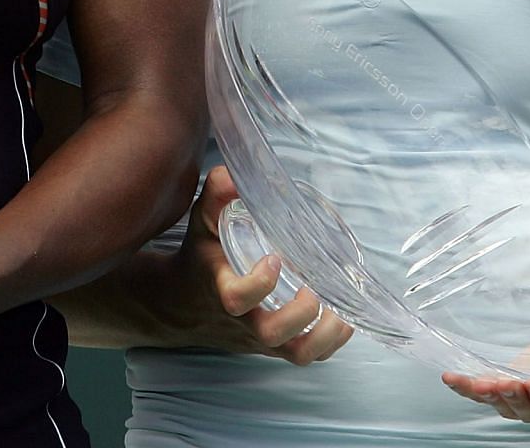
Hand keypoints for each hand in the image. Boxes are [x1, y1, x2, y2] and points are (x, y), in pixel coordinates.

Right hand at [169, 166, 352, 363]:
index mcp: (221, 288)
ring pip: (296, 353)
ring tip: (343, 310)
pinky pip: (308, 355)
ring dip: (326, 336)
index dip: (257, 285)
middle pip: (272, 334)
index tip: (273, 259)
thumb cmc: (200, 257)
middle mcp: (242, 320)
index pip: (235, 299)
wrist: (184, 304)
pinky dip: (332, 343)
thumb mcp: (202, 222)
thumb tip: (235, 174)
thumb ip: (216, 194)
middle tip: (314, 288)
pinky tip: (344, 317)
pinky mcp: (276, 346)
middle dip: (299, 315)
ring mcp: (261, 337)